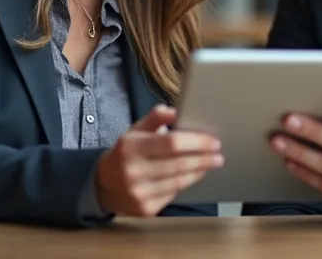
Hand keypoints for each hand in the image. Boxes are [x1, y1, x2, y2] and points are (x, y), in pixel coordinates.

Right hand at [95, 104, 223, 216]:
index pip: (172, 143)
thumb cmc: (125, 154)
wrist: (103, 185)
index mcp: (131, 147)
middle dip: (203, 158)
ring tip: (211, 163)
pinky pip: (174, 194)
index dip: (196, 142)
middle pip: (179, 164)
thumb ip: (156, 118)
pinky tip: (194, 175)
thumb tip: (176, 112)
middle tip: (218, 154)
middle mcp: (133, 171)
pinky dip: (187, 183)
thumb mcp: (135, 130)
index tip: (213, 141)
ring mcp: (139, 193)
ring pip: (179, 181)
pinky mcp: (145, 209)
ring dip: (199, 171)